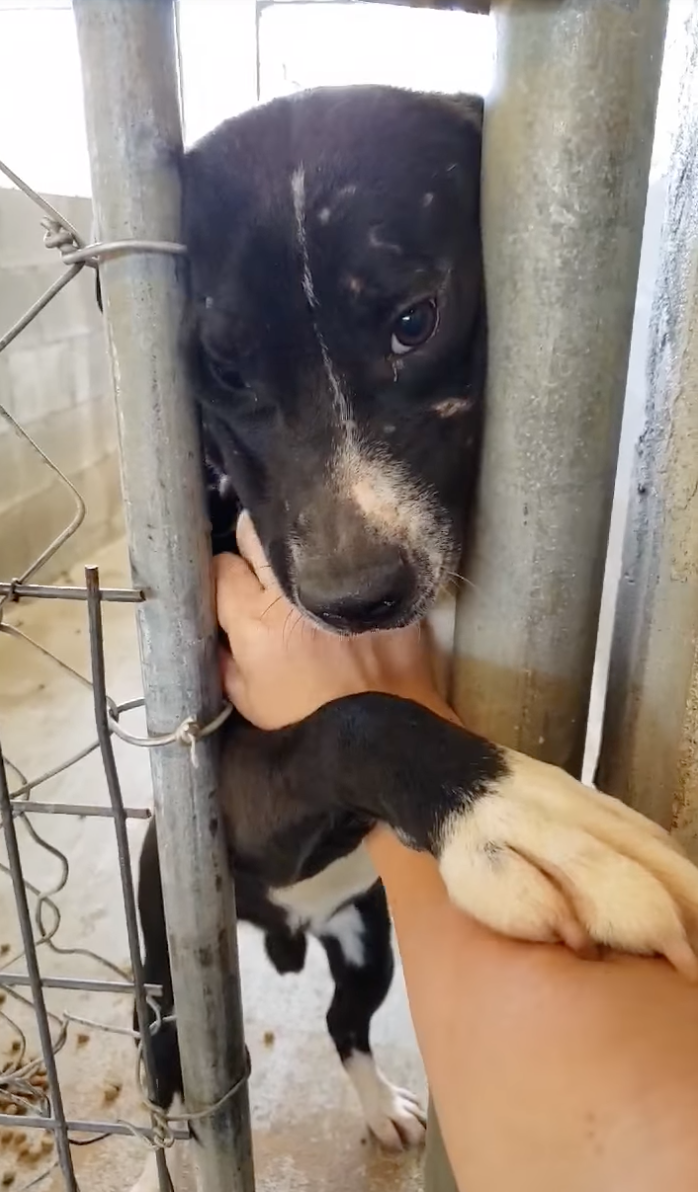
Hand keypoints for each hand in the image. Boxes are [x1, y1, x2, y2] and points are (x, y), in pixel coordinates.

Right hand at [214, 512, 457, 730]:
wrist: (382, 732)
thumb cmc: (310, 720)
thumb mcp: (249, 700)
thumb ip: (223, 660)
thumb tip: (215, 629)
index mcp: (256, 621)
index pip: (221, 566)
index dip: (221, 575)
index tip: (230, 586)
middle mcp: (293, 592)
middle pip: (255, 531)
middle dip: (252, 545)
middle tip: (262, 570)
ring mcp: (338, 581)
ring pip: (302, 530)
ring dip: (293, 544)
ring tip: (298, 566)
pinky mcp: (375, 582)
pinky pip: (351, 548)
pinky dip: (340, 556)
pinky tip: (340, 570)